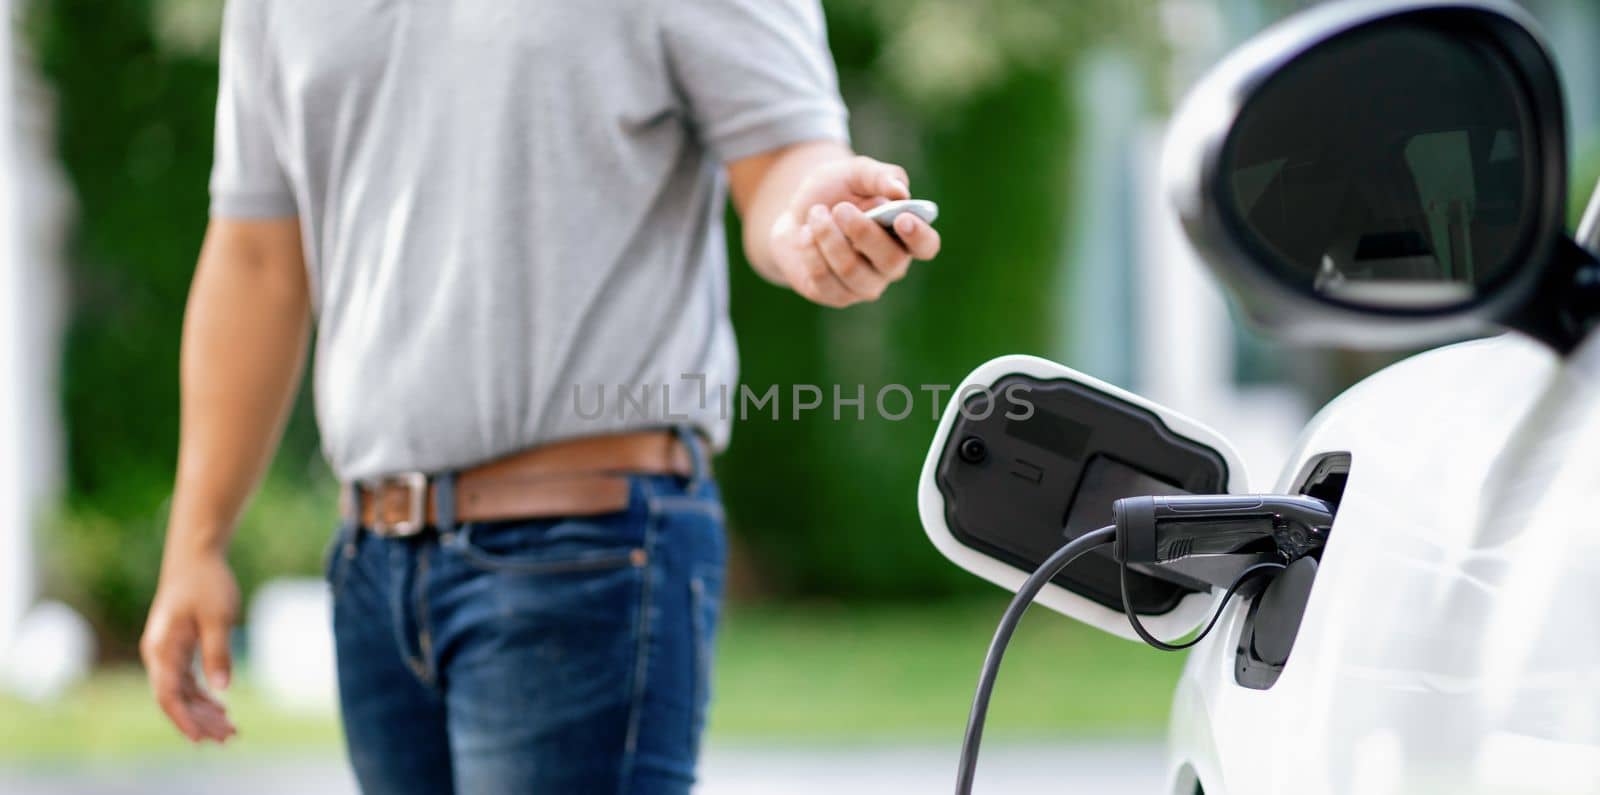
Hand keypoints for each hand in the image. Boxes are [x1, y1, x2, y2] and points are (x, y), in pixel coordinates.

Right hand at [141, 547, 239, 743]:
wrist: (195, 557)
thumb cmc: (206, 583)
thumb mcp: (218, 617)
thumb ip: (217, 652)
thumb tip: (221, 688)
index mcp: (162, 649)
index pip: (168, 695)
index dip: (184, 719)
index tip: (201, 738)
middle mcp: (159, 654)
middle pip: (176, 699)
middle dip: (200, 721)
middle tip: (228, 737)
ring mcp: (166, 652)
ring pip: (182, 692)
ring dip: (203, 712)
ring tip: (229, 730)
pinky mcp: (177, 648)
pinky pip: (186, 681)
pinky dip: (202, 696)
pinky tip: (220, 708)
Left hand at [770, 155, 941, 307]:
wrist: (794, 212)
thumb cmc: (834, 192)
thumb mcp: (855, 173)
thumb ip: (880, 176)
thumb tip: (901, 192)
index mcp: (905, 234)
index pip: (926, 246)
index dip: (919, 236)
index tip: (903, 219)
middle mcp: (890, 265)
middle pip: (891, 261)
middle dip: (863, 232)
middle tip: (840, 208)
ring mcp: (863, 285)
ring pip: (852, 271)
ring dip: (829, 237)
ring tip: (815, 213)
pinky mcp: (834, 295)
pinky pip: (823, 279)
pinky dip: (809, 250)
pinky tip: (804, 234)